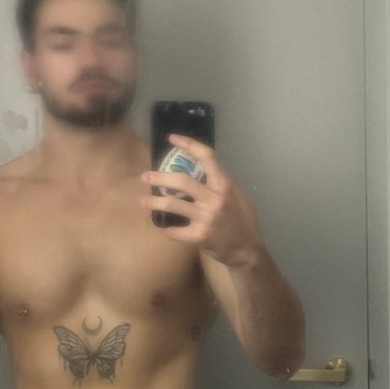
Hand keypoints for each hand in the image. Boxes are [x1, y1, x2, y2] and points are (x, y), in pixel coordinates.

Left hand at [140, 133, 263, 266]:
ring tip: (144, 201)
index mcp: (224, 185)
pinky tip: (162, 226)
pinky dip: (167, 229)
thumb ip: (218, 183)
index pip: (207, 157)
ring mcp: (207, 218)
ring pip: (173, 204)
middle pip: (182, 181)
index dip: (189, 144)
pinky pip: (176, 230)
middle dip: (160, 177)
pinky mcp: (200, 236)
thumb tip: (197, 167)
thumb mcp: (234, 196)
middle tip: (145, 176)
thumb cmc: (239, 220)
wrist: (245, 249)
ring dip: (155, 202)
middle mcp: (215, 199)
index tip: (172, 138)